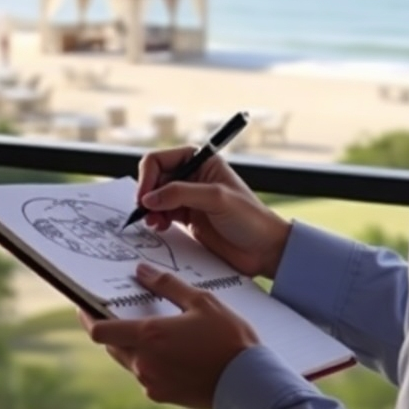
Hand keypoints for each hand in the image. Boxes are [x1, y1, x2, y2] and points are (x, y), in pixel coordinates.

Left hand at [79, 263, 259, 408]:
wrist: (246, 382)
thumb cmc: (227, 337)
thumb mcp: (201, 301)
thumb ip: (168, 285)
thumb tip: (140, 271)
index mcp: (149, 336)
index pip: (100, 331)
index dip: (87, 317)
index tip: (85, 306)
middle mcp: (143, 362)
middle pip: (111, 345)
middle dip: (113, 328)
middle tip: (122, 311)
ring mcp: (150, 382)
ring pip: (128, 359)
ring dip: (132, 344)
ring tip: (154, 329)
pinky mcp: (161, 395)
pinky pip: (145, 374)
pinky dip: (149, 360)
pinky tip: (171, 350)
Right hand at [136, 147, 291, 279]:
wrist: (264, 249)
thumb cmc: (250, 218)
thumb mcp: (216, 199)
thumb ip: (181, 194)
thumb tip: (148, 198)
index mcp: (202, 161)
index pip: (160, 159)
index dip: (147, 177)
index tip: (144, 197)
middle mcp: (193, 177)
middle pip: (154, 179)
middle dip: (146, 195)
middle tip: (145, 213)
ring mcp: (189, 199)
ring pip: (155, 198)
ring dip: (149, 209)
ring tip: (155, 223)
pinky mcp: (188, 219)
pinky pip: (161, 215)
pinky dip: (156, 220)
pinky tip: (160, 227)